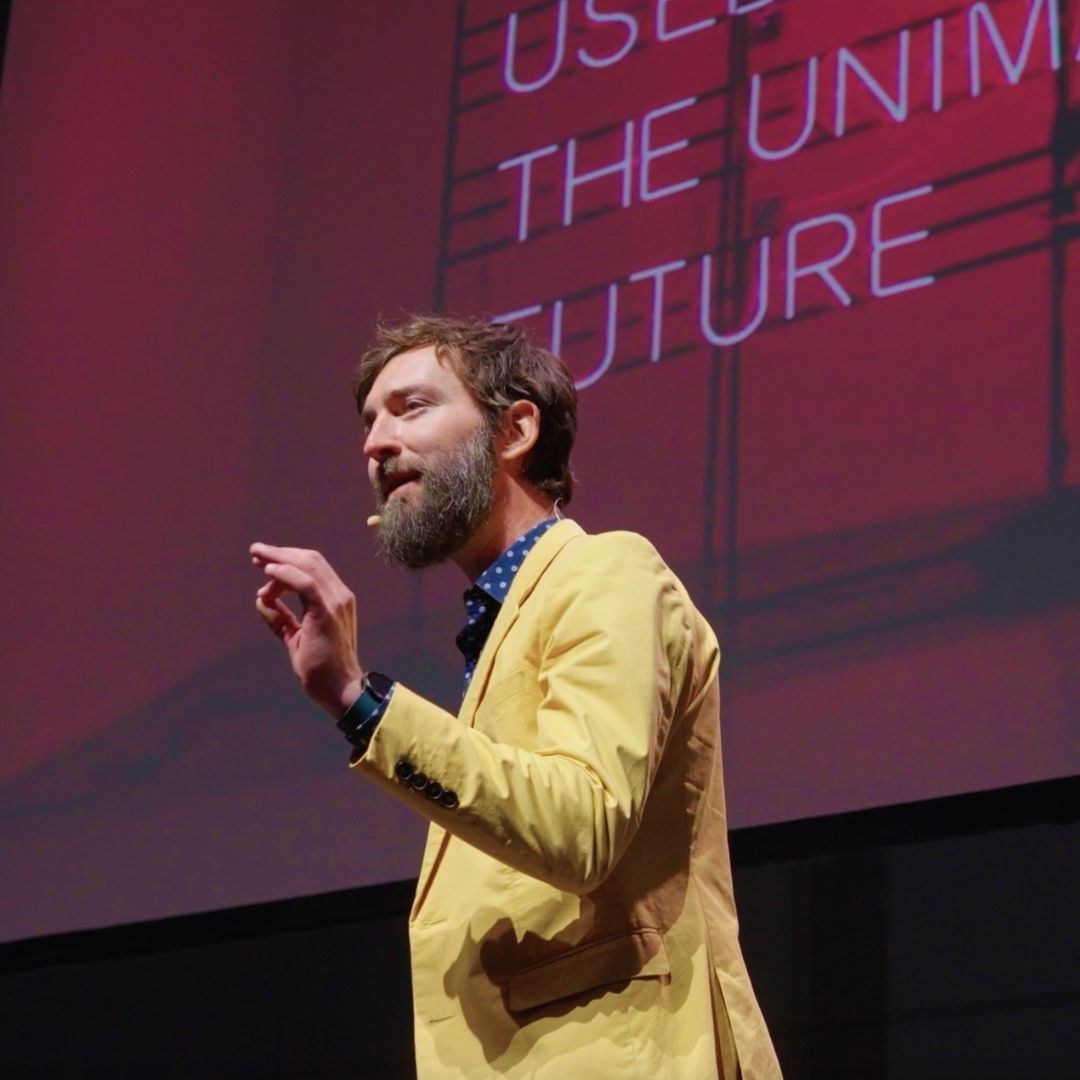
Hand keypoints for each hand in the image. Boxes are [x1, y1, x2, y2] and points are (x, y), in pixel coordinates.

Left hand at [249, 542, 363, 716]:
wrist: (339, 689)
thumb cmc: (320, 667)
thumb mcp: (294, 636)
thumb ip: (280, 617)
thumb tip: (260, 597)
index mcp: (336, 599)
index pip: (313, 568)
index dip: (286, 560)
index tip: (262, 562)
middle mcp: (339, 595)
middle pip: (310, 560)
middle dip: (280, 553)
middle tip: (255, 551)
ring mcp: (336, 603)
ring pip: (308, 566)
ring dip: (280, 559)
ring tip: (257, 557)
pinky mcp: (327, 613)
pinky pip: (306, 585)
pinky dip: (287, 575)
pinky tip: (269, 572)